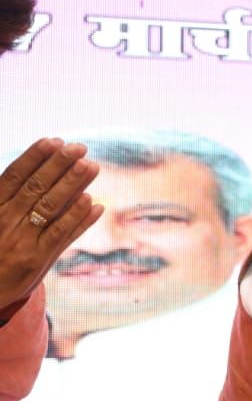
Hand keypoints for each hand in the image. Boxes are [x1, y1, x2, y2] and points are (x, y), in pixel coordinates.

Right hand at [0, 139, 103, 313]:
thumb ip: (8, 197)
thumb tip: (38, 168)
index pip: (14, 177)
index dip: (34, 157)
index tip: (54, 141)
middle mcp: (6, 221)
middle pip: (35, 187)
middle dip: (59, 165)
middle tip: (80, 147)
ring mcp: (22, 240)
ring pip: (50, 207)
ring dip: (73, 185)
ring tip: (91, 166)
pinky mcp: (37, 259)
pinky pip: (61, 234)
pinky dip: (78, 218)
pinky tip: (94, 202)